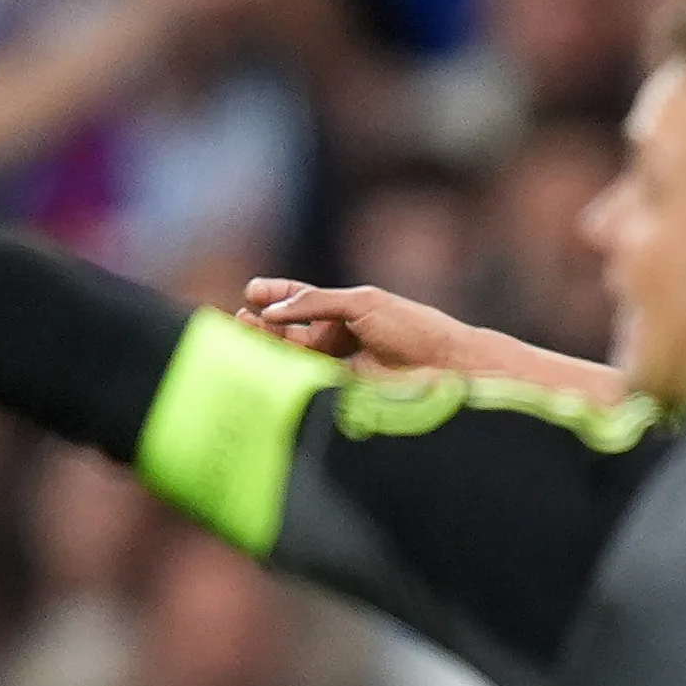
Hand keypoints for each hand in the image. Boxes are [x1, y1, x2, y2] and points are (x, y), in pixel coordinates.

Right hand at [240, 276, 494, 371]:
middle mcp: (338, 340)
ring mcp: (337, 368)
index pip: (301, 300)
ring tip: (241, 335)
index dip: (276, 295)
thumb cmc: (412, 327)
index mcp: (345, 312)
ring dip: (266, 348)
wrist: (446, 367)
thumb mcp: (362, 302)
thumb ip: (316, 303)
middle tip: (239, 320)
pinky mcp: (340, 393)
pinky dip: (282, 374)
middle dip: (262, 324)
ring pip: (292, 358)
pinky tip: (263, 364)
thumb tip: (272, 310)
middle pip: (288, 331)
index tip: (253, 291)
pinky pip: (304, 383)